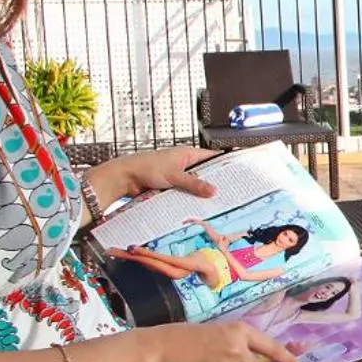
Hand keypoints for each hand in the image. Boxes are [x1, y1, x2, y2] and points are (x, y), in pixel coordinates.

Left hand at [90, 147, 217, 207]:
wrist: (125, 177)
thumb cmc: (147, 168)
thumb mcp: (174, 176)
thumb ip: (194, 184)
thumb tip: (213, 190)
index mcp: (187, 154)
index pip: (212, 158)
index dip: (224, 164)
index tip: (236, 174)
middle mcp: (184, 163)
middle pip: (204, 173)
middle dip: (214, 183)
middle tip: (228, 193)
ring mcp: (177, 175)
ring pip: (194, 185)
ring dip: (200, 193)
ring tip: (214, 203)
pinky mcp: (170, 186)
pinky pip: (184, 192)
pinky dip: (189, 198)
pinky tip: (196, 206)